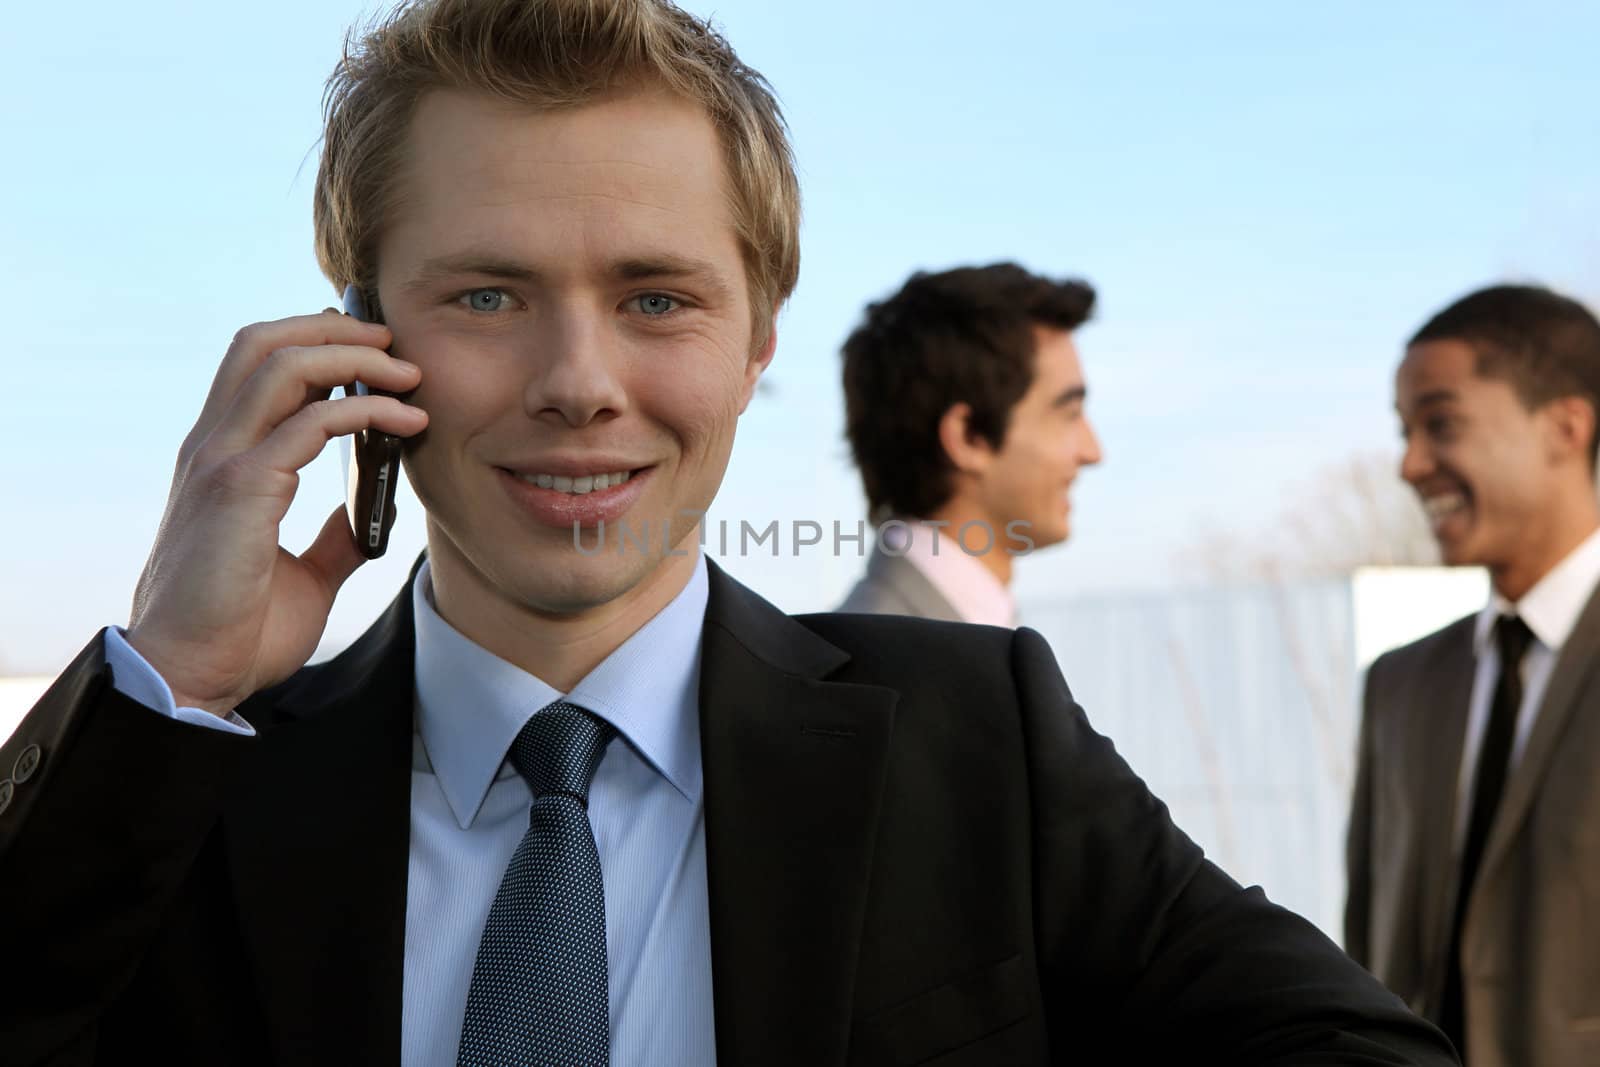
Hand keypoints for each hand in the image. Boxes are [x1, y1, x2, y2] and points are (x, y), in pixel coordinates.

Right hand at [126, 310, 427, 714]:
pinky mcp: (242, 488)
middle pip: (263, 344)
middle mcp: (213, 447)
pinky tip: (406, 423)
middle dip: (332, 328)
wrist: (193, 677)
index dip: (312, 343)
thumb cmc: (238, 632)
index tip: (371, 352)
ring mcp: (222, 462)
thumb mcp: (303, 575)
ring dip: (354, 357)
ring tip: (408, 373)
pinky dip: (366, 410)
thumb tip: (364, 517)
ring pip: (283, 365)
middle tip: (392, 340)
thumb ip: (332, 538)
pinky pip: (311, 422)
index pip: (257, 367)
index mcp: (221, 459)